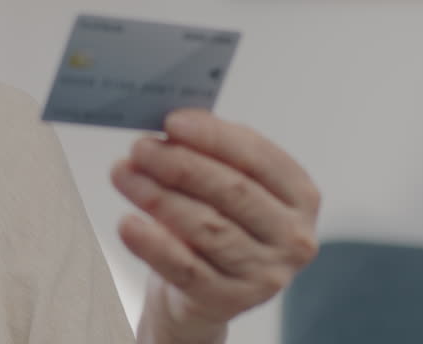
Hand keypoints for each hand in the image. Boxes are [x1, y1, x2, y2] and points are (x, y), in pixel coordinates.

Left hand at [111, 111, 319, 341]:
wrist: (201, 293)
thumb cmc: (214, 221)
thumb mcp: (221, 183)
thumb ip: (209, 151)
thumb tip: (174, 126)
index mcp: (299, 195)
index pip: (258, 157)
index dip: (214, 136)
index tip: (172, 122)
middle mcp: (293, 236)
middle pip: (232, 192)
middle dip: (180, 164)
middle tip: (140, 147)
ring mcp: (266, 274)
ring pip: (208, 228)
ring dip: (159, 197)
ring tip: (123, 174)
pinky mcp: (230, 301)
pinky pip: (186, 268)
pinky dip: (154, 245)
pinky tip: (128, 223)